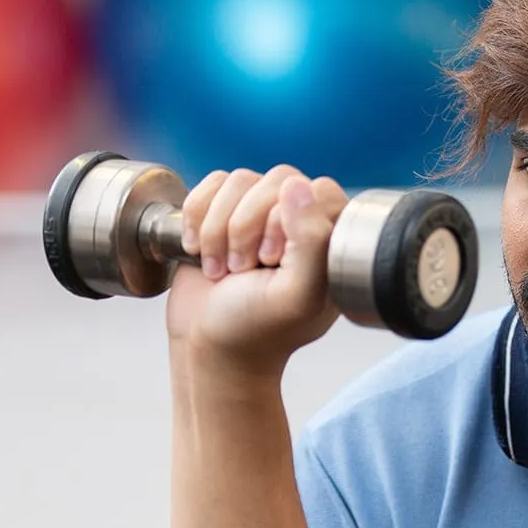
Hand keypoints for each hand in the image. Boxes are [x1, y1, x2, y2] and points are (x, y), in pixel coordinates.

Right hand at [165, 164, 351, 375]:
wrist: (206, 348)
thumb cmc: (255, 330)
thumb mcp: (295, 296)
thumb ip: (311, 242)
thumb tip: (296, 185)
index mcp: (330, 241)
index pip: (318, 191)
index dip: (287, 220)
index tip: (271, 261)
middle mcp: (299, 222)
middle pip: (276, 179)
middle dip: (246, 226)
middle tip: (241, 270)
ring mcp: (259, 214)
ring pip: (240, 180)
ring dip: (218, 227)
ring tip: (220, 269)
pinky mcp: (223, 211)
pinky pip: (211, 183)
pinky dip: (196, 216)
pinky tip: (198, 250)